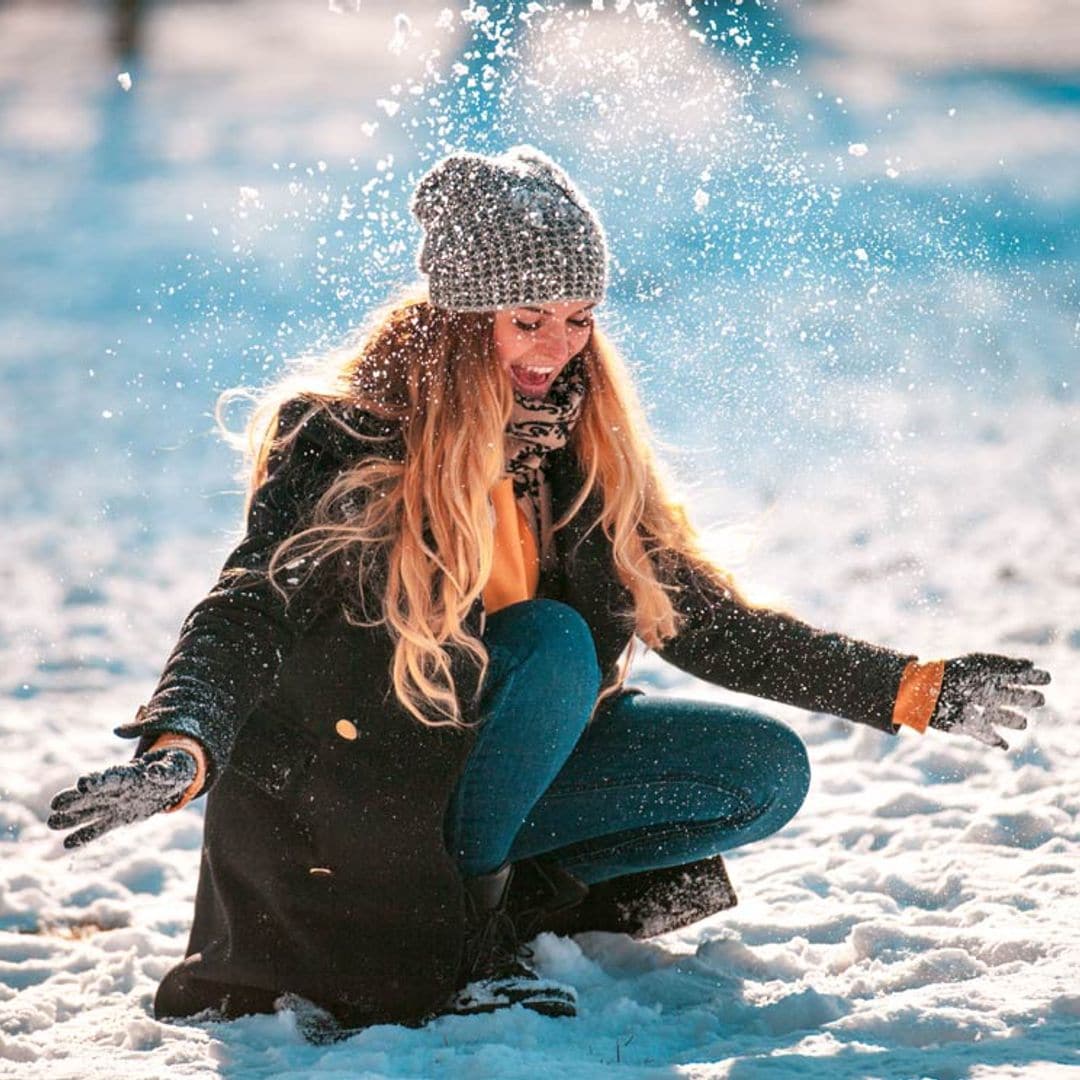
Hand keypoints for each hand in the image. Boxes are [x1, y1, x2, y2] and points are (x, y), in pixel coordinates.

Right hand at [47, 748, 197, 849]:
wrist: (174, 780)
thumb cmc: (173, 769)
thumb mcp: (173, 768)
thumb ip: (164, 771)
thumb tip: (153, 772)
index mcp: (130, 774)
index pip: (110, 777)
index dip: (97, 780)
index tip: (81, 784)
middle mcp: (118, 789)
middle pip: (93, 794)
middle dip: (75, 799)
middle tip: (54, 805)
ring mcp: (116, 804)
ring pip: (91, 811)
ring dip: (72, 817)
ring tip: (52, 823)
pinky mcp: (119, 818)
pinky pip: (101, 828)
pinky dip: (85, 835)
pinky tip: (67, 843)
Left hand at [929, 653, 1050, 750]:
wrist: (926, 692)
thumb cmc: (955, 674)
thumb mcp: (983, 666)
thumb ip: (1008, 666)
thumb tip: (1031, 665)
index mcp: (986, 676)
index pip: (1014, 677)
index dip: (1030, 678)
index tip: (1047, 679)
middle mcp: (982, 693)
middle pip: (1009, 697)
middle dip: (1025, 699)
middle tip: (1040, 700)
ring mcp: (975, 709)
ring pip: (999, 717)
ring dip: (1011, 721)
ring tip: (1023, 723)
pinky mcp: (967, 726)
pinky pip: (984, 735)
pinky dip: (994, 741)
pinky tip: (1004, 745)